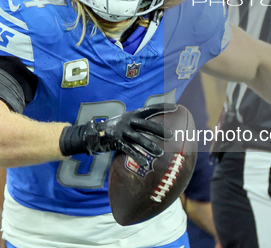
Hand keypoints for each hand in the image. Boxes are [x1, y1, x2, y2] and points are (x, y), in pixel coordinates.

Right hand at [60, 103, 175, 166]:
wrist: (94, 133)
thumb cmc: (116, 128)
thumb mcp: (128, 122)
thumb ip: (140, 124)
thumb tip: (159, 127)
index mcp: (133, 114)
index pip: (150, 109)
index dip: (162, 107)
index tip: (176, 107)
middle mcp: (128, 120)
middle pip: (146, 125)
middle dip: (159, 130)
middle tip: (172, 135)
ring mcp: (122, 131)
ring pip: (139, 139)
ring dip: (150, 147)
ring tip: (160, 154)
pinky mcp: (116, 141)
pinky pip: (129, 150)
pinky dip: (138, 157)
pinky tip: (146, 163)